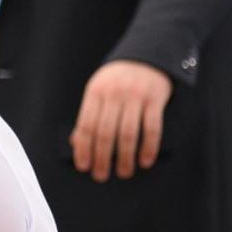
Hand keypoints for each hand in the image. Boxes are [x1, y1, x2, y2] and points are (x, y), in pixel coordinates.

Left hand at [70, 59, 172, 181]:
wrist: (147, 55)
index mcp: (95, 93)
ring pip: (128, 133)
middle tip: (101, 176)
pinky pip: (152, 128)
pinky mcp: (155, 99)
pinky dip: (148, 147)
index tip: (83, 167)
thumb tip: (76, 143)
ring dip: (125, 157)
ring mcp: (135, 96)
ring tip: (124, 172)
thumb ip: (89, 115)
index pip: (86, 126)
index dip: (83, 149)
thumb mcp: (98, 91)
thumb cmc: (118, 79)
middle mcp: (114, 94)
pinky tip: (144, 161)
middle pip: (105, 133)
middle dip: (102, 158)